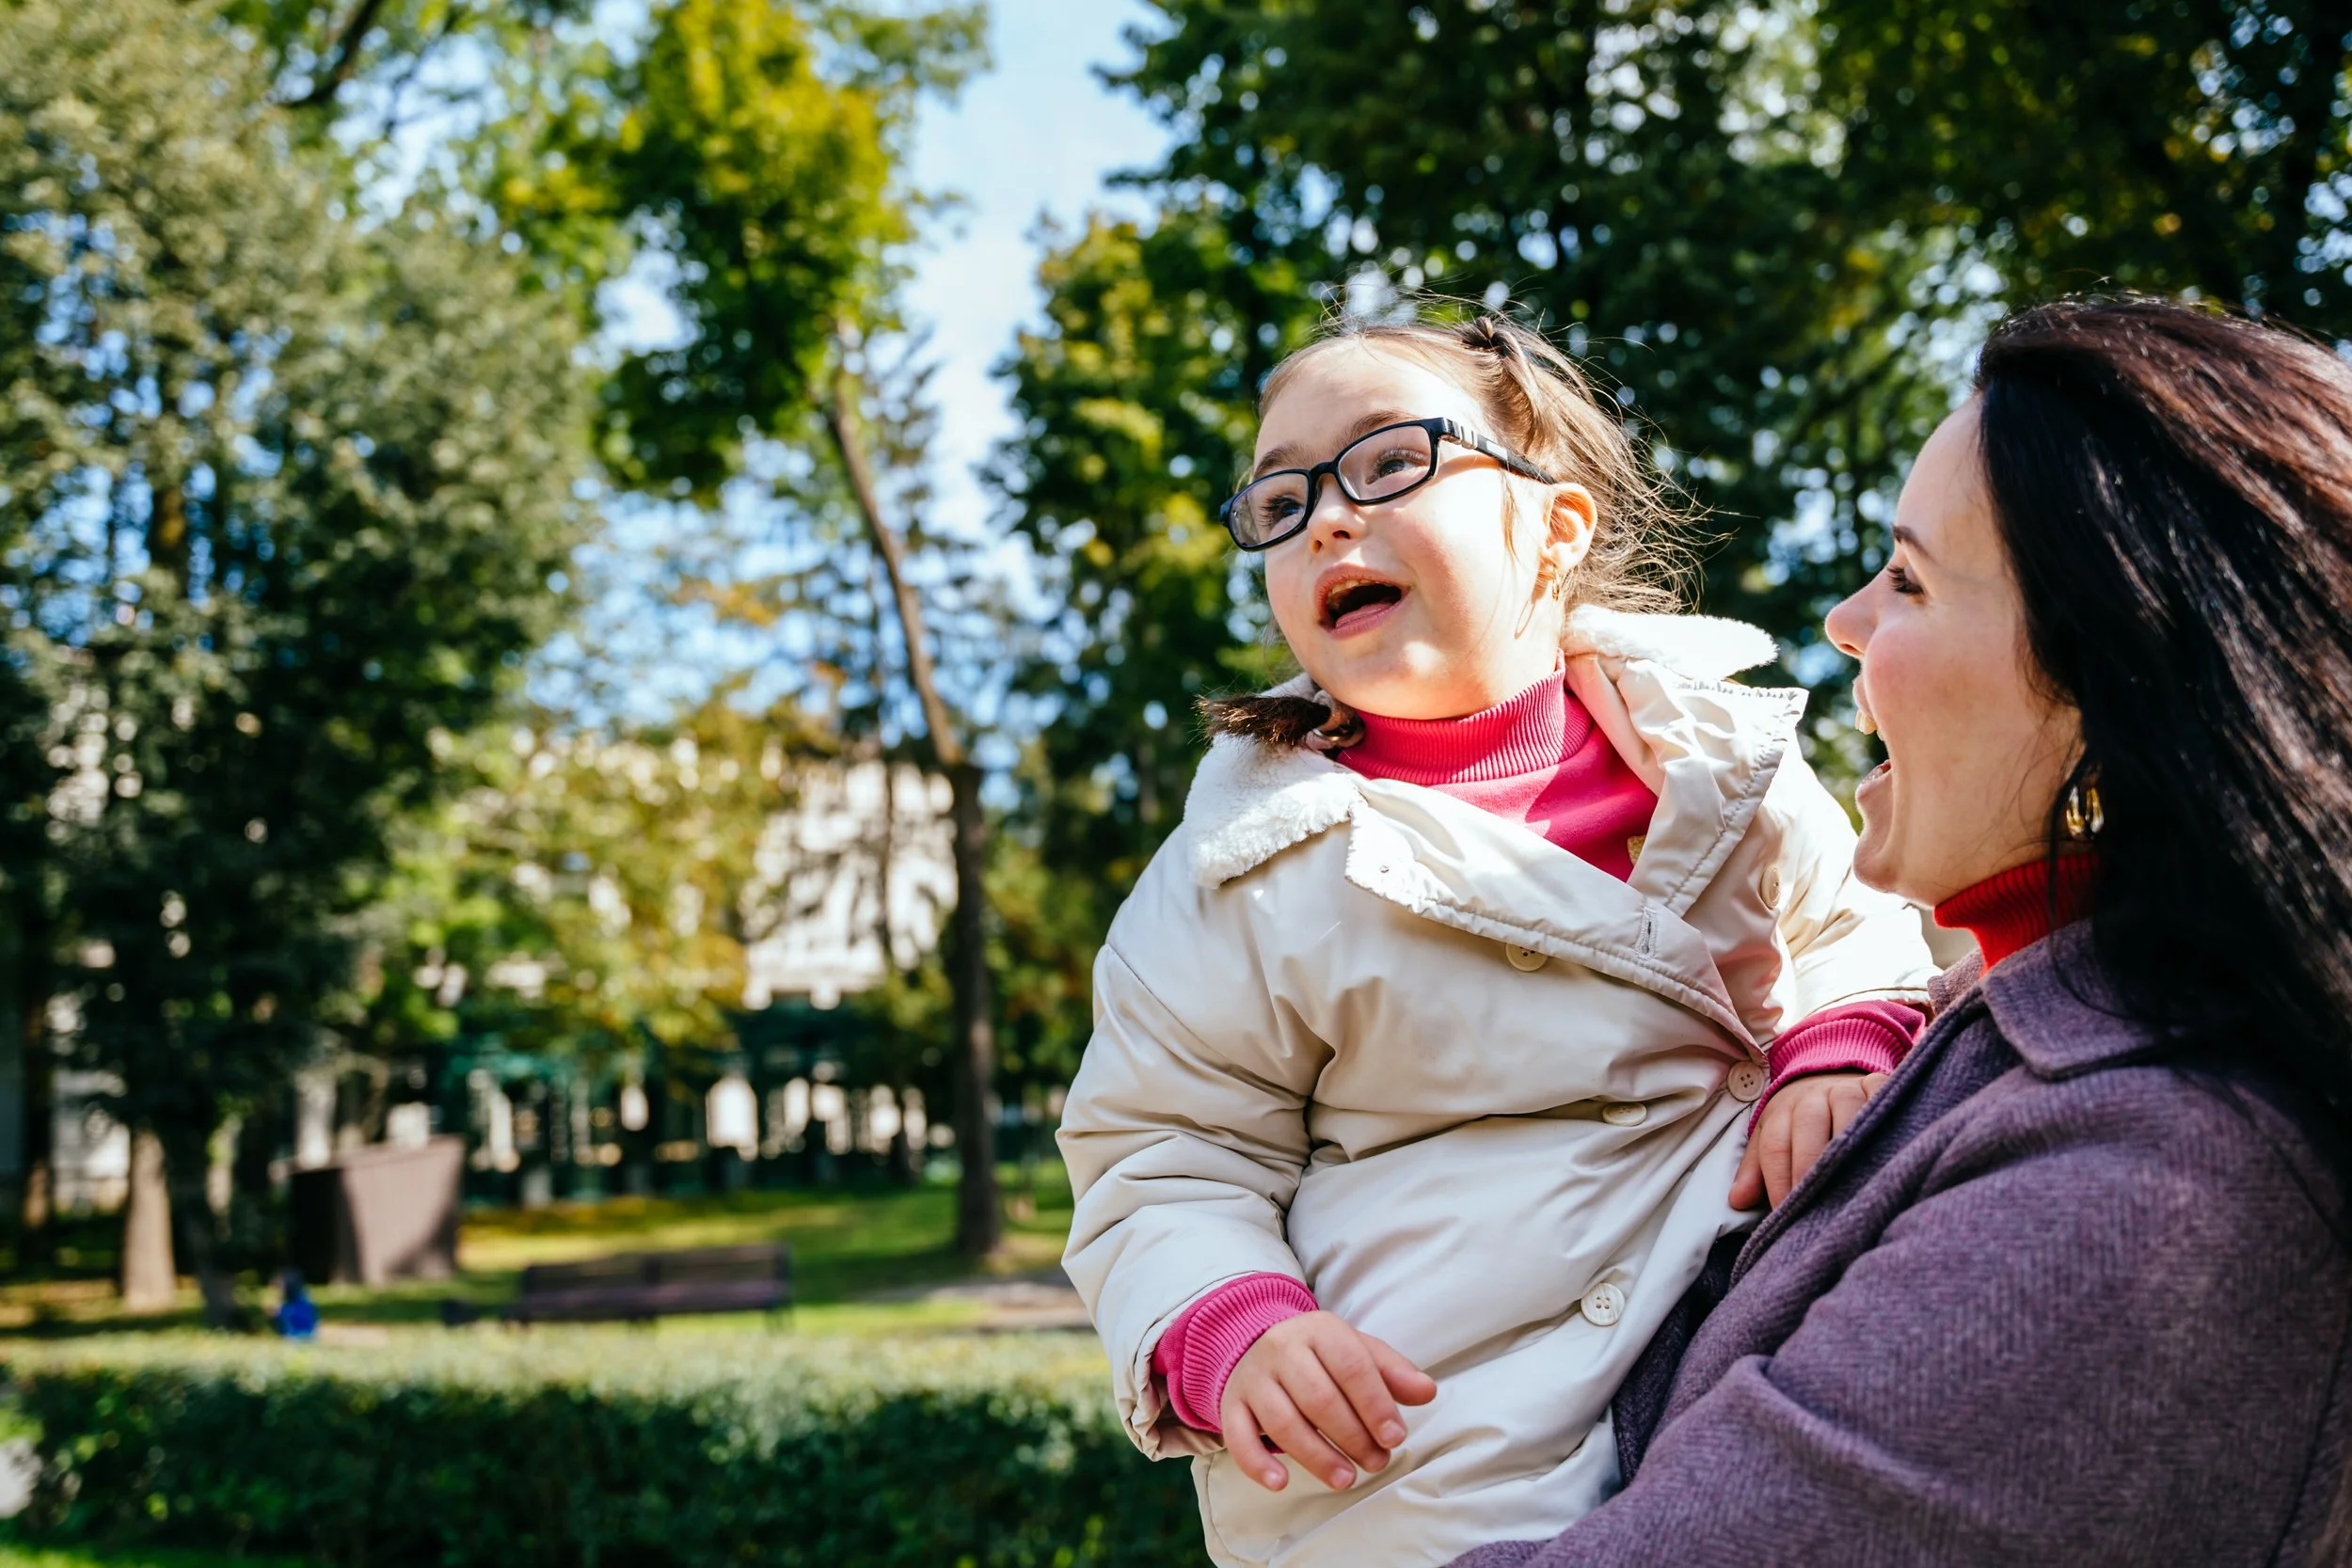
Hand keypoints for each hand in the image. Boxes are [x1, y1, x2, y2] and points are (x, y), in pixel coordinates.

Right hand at [1218, 1310, 1437, 1493]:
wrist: (1254, 1344)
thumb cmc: (1319, 1356)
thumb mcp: (1357, 1351)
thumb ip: (1392, 1372)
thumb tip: (1427, 1391)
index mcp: (1319, 1330)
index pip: (1351, 1366)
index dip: (1376, 1405)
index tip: (1395, 1437)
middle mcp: (1281, 1349)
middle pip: (1318, 1397)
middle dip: (1352, 1436)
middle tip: (1376, 1462)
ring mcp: (1253, 1378)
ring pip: (1282, 1422)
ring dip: (1317, 1457)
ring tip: (1346, 1478)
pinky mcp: (1232, 1405)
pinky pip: (1239, 1437)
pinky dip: (1257, 1464)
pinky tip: (1281, 1483)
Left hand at [1730, 1070, 1887, 1209]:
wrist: (1828, 1075)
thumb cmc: (1799, 1120)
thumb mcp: (1773, 1136)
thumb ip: (1756, 1169)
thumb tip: (1737, 1200)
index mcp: (1782, 1112)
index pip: (1775, 1145)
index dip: (1778, 1179)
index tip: (1784, 1211)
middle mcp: (1813, 1097)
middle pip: (1808, 1125)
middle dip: (1809, 1163)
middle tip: (1815, 1200)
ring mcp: (1847, 1088)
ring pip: (1847, 1111)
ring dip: (1849, 1143)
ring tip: (1854, 1182)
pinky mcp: (1877, 1084)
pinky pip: (1881, 1097)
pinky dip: (1883, 1115)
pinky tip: (1888, 1146)